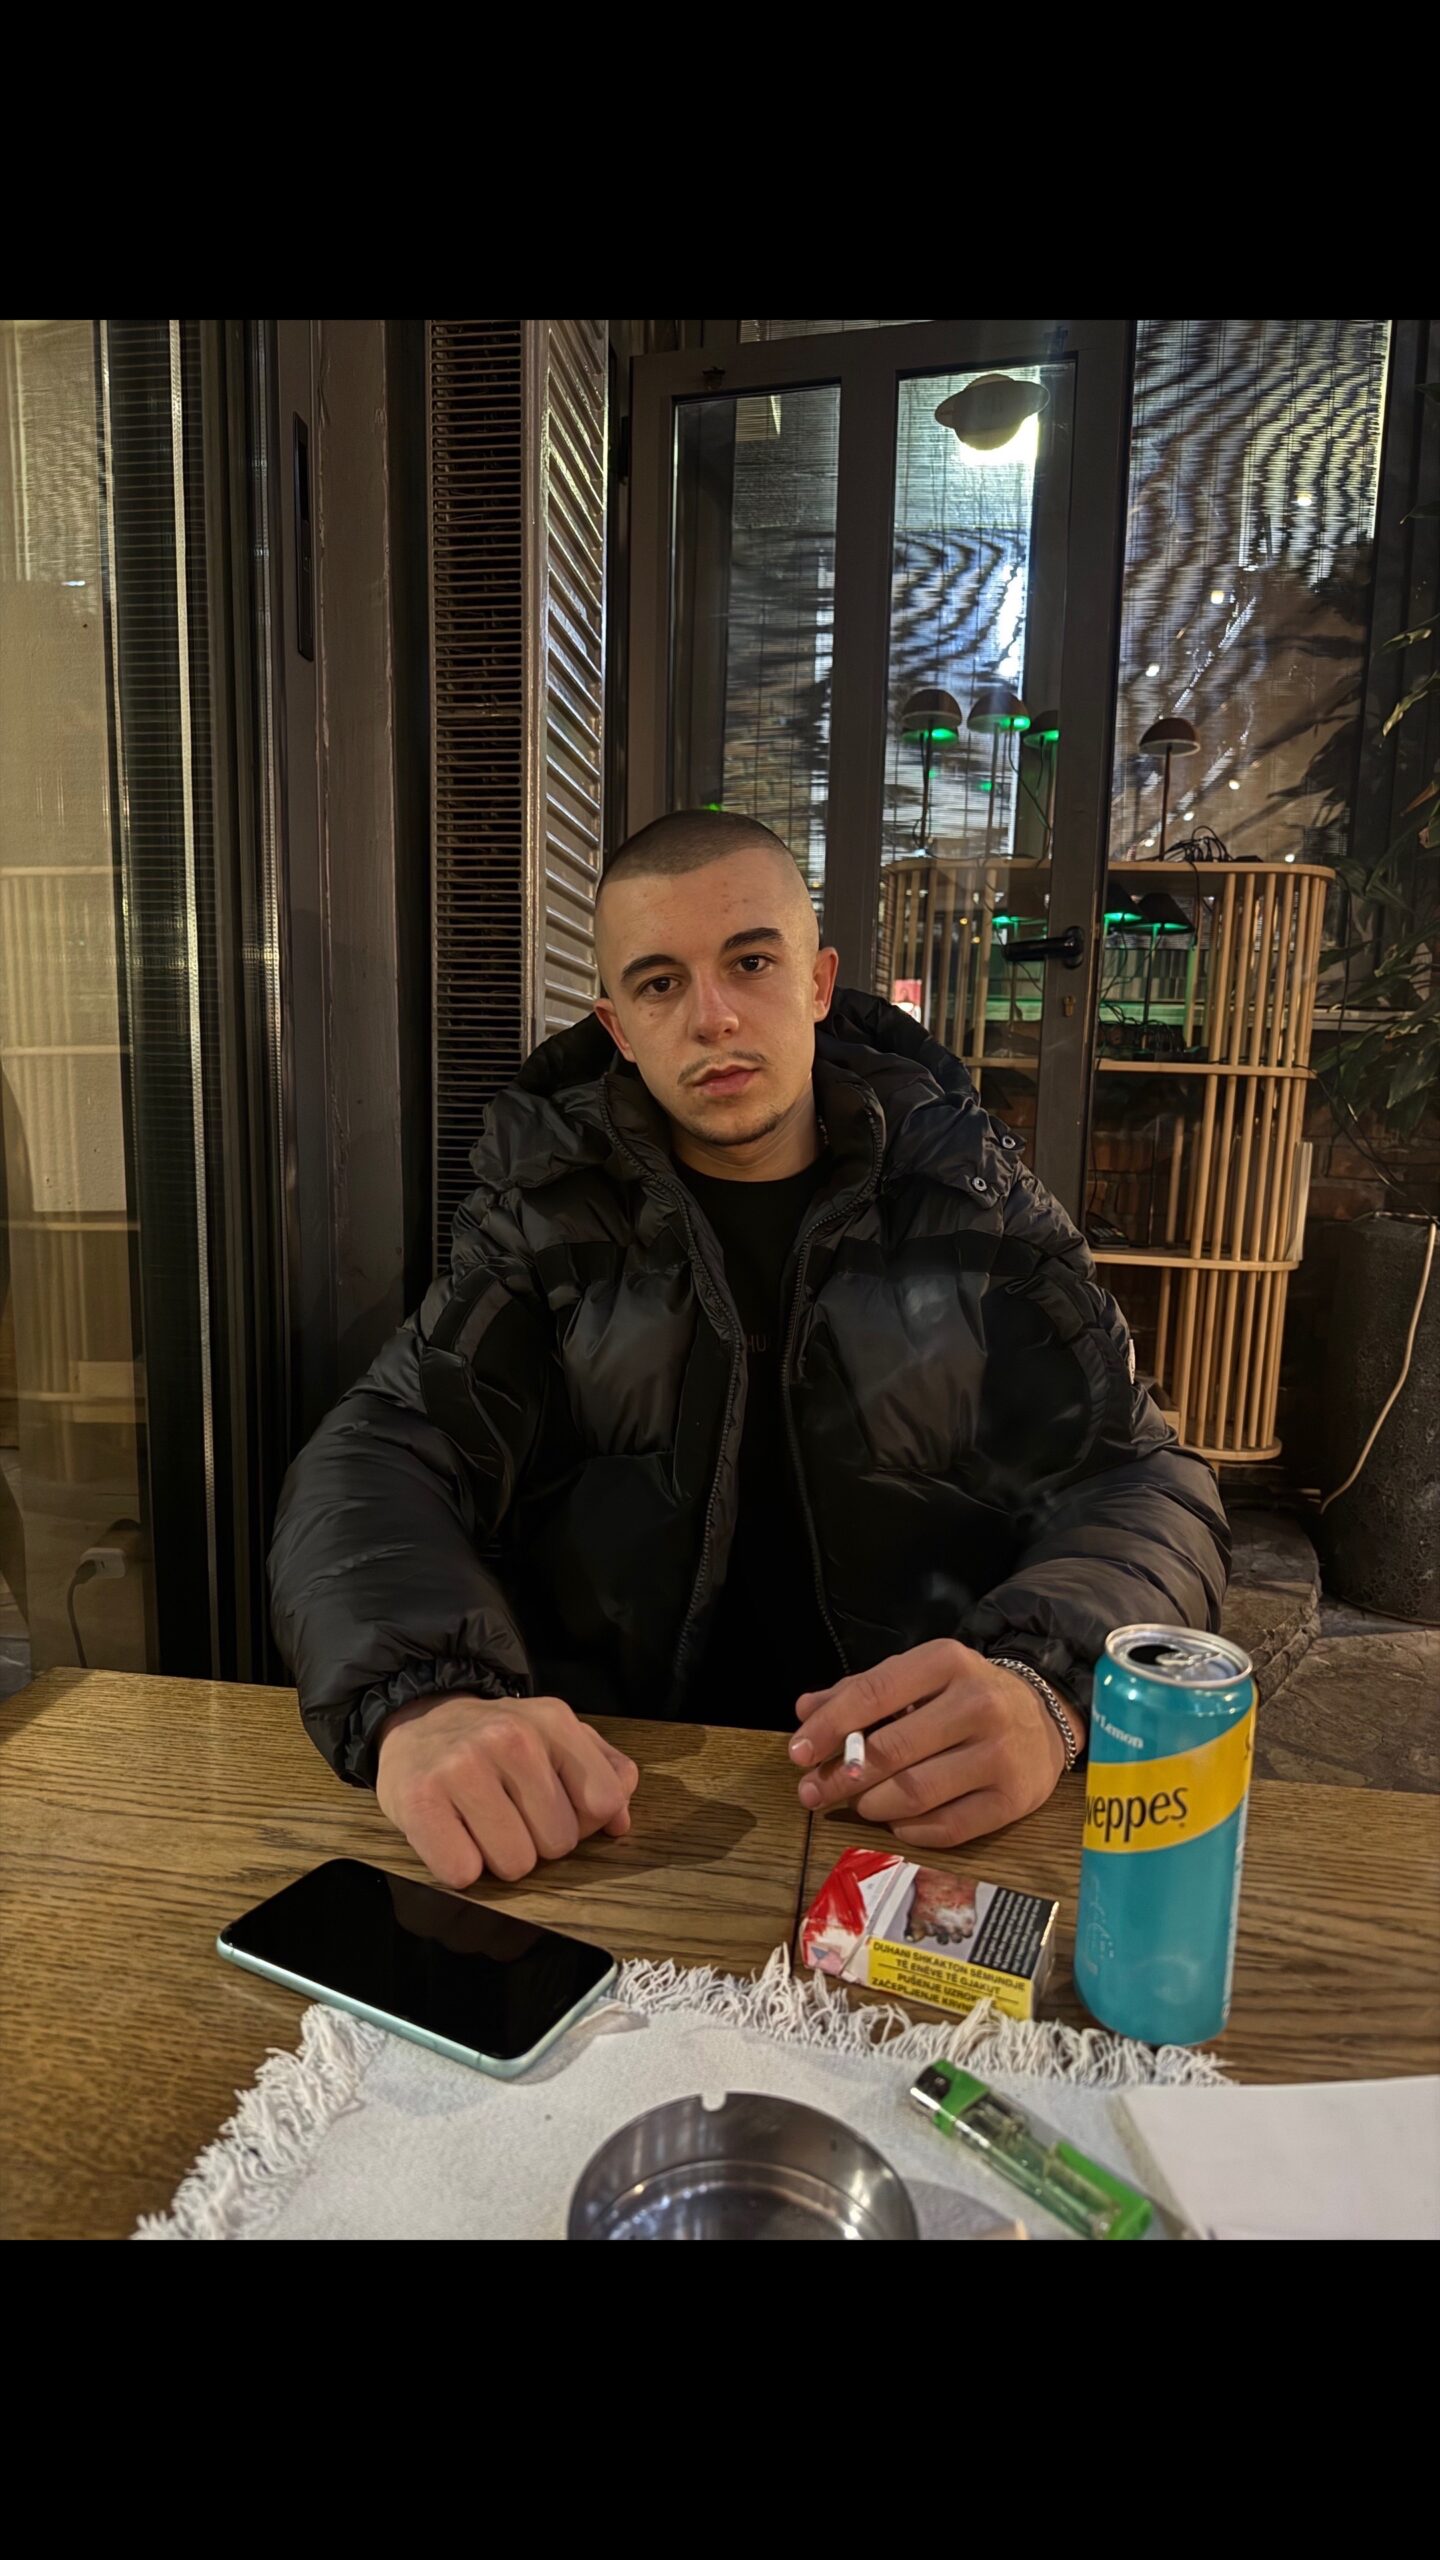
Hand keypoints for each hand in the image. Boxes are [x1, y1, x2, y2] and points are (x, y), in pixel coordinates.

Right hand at [376, 1693, 638, 1888]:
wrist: (418, 1721)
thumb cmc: (494, 1742)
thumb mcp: (554, 1737)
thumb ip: (601, 1772)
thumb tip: (620, 1822)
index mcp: (552, 1721)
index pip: (603, 1802)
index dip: (582, 1821)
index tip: (553, 1808)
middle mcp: (511, 1737)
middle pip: (559, 1843)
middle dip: (537, 1842)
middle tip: (508, 1815)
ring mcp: (462, 1766)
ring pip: (515, 1864)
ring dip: (497, 1858)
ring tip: (480, 1825)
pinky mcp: (420, 1800)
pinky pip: (463, 1872)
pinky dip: (459, 1866)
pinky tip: (452, 1834)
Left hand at [788, 1640, 1081, 1848]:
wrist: (1045, 1717)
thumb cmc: (965, 1696)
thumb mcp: (919, 1678)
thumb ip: (861, 1691)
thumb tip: (805, 1711)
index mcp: (948, 1662)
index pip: (875, 1693)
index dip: (829, 1727)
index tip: (798, 1753)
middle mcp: (978, 1704)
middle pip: (890, 1750)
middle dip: (841, 1776)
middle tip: (813, 1791)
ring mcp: (999, 1754)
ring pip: (914, 1793)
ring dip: (871, 1805)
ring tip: (858, 1803)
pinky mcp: (1013, 1799)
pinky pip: (946, 1828)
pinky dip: (909, 1829)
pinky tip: (896, 1820)